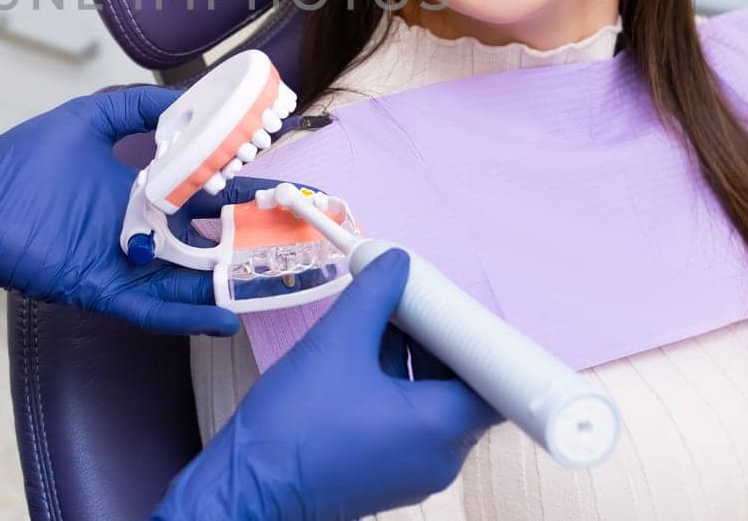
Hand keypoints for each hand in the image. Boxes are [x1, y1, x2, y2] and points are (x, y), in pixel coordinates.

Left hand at [0, 86, 257, 336]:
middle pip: (203, 238)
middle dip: (245, 240)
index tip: (276, 184)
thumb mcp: (86, 120)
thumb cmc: (20, 163)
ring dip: (226, 281)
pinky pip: (151, 307)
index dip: (237, 189)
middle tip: (291, 236)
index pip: (199, 191)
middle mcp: (138, 228)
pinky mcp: (101, 289)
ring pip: (186, 277)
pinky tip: (222, 315)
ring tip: (270, 281)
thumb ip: (135, 107)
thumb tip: (188, 98)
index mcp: (138, 190)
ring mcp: (122, 261)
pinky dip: (186, 314)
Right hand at [153, 247, 501, 519]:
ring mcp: (414, 471)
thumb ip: (375, 295)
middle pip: (465, 391)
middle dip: (444, 344)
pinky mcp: (388, 474)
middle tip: (420, 306)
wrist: (249, 484)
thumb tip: (396, 264)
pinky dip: (401, 388)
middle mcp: (440, 457)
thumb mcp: (338, 341)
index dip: (485, 344)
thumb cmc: (296, 425)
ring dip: (418, 363)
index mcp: (440, 427)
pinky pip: (413, 424)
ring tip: (387, 321)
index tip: (462, 313)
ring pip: (436, 406)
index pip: (497, 386)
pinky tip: (368, 354)